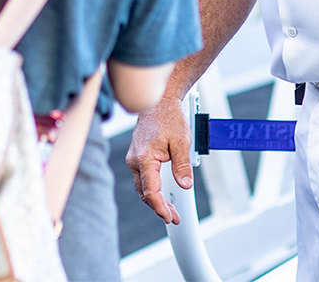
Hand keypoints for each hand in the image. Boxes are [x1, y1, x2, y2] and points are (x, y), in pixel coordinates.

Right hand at [125, 100, 193, 224]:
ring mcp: (134, 158)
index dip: (160, 207)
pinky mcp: (137, 156)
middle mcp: (135, 160)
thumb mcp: (181, 142)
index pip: (150, 191)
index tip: (169, 216)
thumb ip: (182, 165)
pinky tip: (161, 193)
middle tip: (173, 217)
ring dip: (155, 199)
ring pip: (142, 186)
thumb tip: (184, 184)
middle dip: (159, 207)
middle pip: (144, 192)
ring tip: (170, 209)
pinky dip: (151, 188)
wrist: (160, 100)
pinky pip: (142, 178)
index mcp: (144, 158)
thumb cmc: (169, 117)